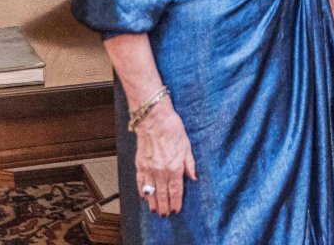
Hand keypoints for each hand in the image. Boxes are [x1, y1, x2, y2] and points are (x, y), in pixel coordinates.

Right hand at [134, 98, 196, 216]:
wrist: (154, 119)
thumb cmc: (172, 129)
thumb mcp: (187, 146)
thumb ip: (190, 164)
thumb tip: (194, 177)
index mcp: (174, 166)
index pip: (175, 190)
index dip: (176, 202)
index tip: (175, 210)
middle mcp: (160, 170)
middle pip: (162, 193)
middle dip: (163, 206)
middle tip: (164, 215)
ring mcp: (148, 168)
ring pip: (150, 190)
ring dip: (152, 202)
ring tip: (154, 210)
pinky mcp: (140, 163)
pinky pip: (140, 181)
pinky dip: (142, 190)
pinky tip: (144, 196)